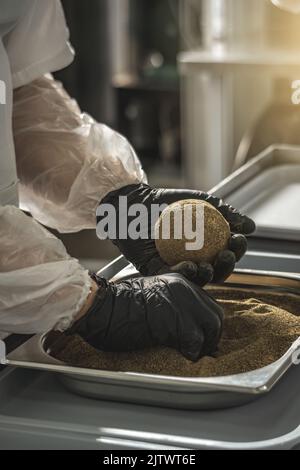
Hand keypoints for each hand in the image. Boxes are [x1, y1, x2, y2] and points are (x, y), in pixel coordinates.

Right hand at [69, 273, 223, 361]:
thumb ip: (169, 304)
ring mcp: (181, 304)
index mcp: (177, 281)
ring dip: (204, 344)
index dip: (207, 322)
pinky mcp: (175, 323)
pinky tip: (182, 356)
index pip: (207, 302)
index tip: (202, 335)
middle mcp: (183, 289)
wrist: (101, 307)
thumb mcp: (147, 295)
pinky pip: (196, 342)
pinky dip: (192, 353)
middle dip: (211, 334)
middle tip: (201, 349)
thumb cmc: (115, 305)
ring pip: (212, 326)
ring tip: (192, 354)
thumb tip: (186, 328)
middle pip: (215, 314)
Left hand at [97, 184, 255, 285]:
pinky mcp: (157, 272)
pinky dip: (182, 273)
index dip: (236, 250)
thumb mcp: (201, 202)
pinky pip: (172, 277)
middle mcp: (194, 260)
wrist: (136, 202)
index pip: (226, 252)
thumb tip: (251, 227)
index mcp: (206, 248)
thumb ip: (226, 212)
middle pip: (216, 270)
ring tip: (209, 265)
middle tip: (227, 254)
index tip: (238, 239)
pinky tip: (189, 266)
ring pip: (197, 279)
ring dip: (207, 275)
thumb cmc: (168, 201)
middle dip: (227, 267)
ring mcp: (176, 268)